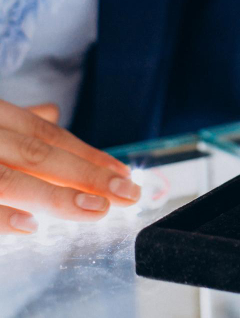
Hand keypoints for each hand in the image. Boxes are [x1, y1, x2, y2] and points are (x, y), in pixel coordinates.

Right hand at [0, 102, 139, 233]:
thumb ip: (16, 123)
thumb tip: (51, 111)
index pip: (48, 136)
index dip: (89, 155)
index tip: (124, 174)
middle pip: (40, 156)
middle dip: (88, 176)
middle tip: (127, 194)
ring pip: (11, 181)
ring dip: (56, 197)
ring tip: (97, 209)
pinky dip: (4, 218)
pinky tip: (32, 227)